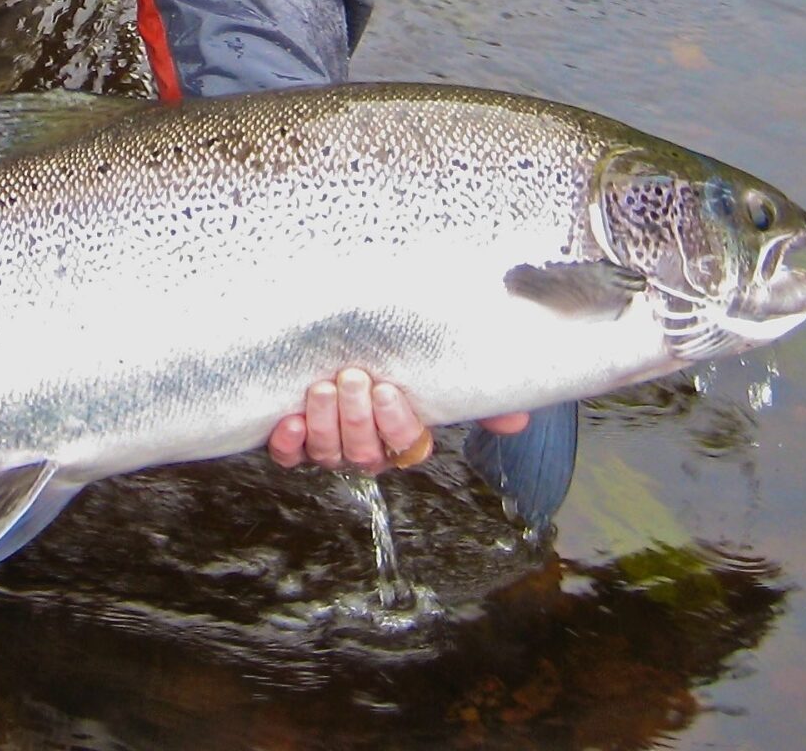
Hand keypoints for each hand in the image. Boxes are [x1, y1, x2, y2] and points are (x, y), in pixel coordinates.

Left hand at [266, 367, 531, 472]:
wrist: (340, 349)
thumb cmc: (392, 365)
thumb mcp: (435, 377)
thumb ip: (476, 397)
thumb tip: (516, 419)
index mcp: (404, 438)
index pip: (407, 445)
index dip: (397, 423)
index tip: (389, 391)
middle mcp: (368, 449)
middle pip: (365, 451)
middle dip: (357, 417)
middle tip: (353, 378)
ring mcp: (331, 448)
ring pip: (328, 453)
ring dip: (325, 423)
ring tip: (323, 388)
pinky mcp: (296, 442)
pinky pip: (291, 456)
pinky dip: (289, 443)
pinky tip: (290, 421)